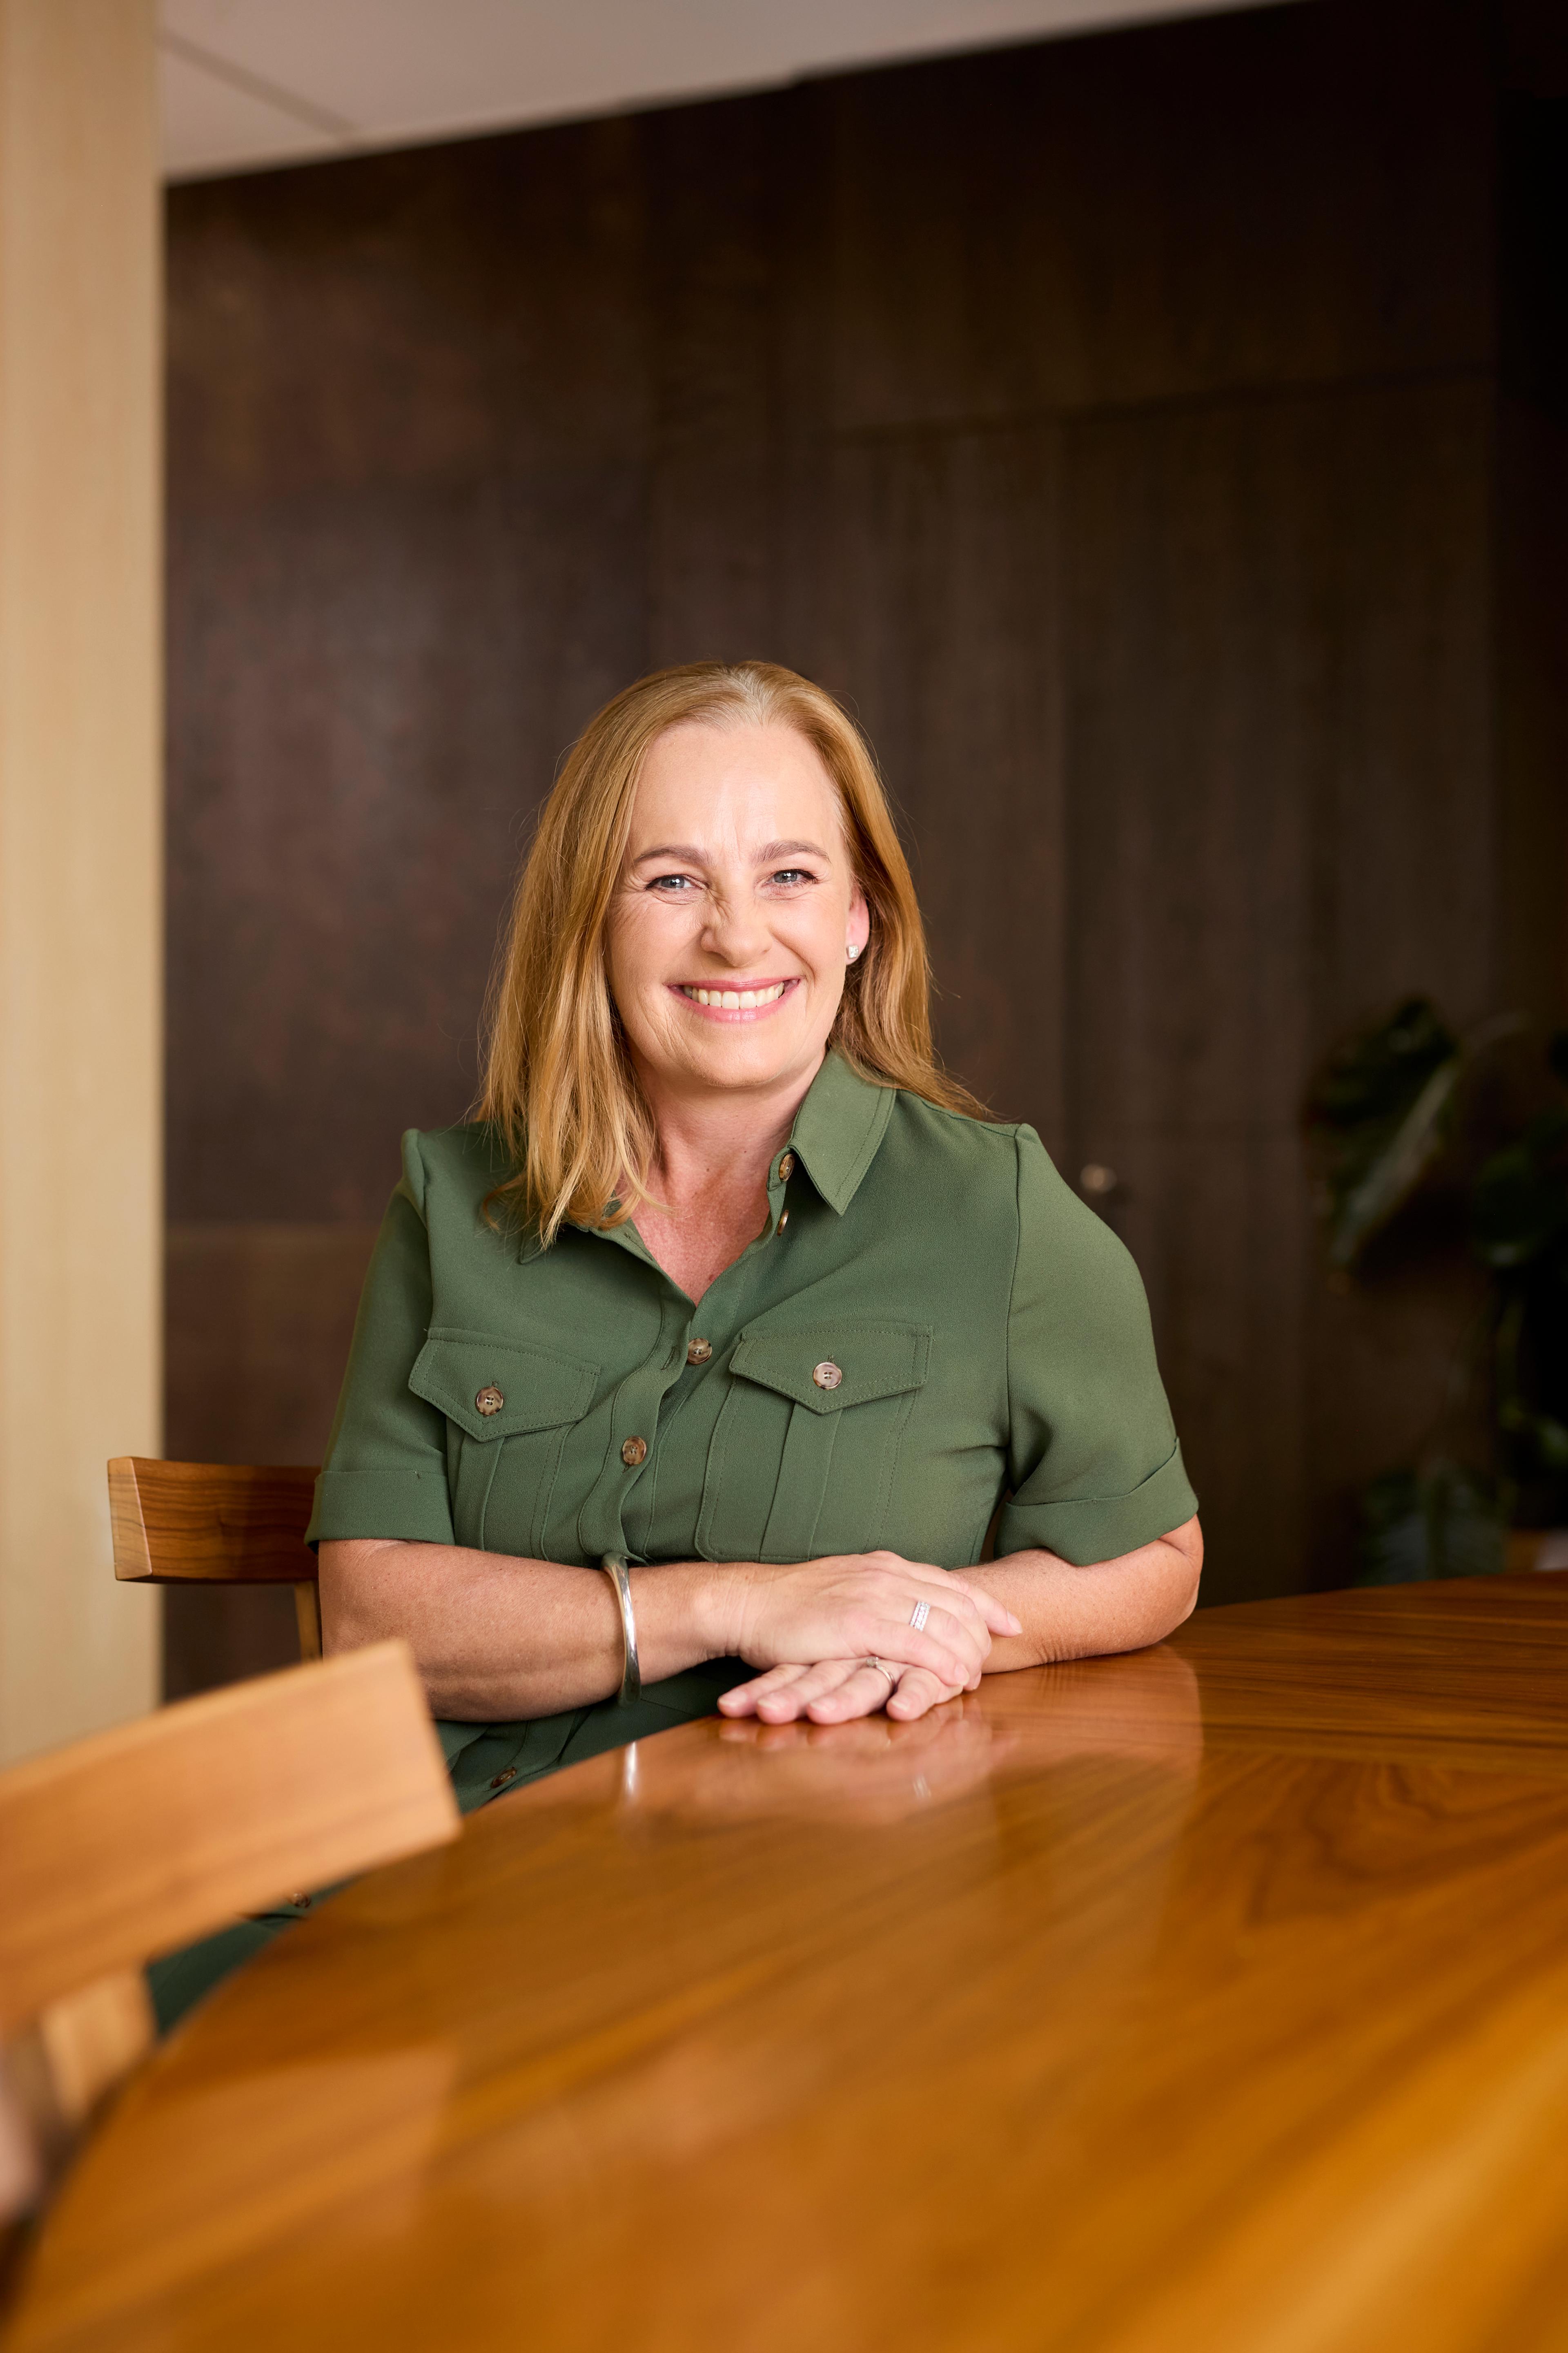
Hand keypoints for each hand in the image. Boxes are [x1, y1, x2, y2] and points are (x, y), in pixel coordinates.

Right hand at [715, 1553, 1020, 1721]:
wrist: (748, 1603)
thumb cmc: (793, 1604)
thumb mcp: (847, 1586)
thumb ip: (881, 1594)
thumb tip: (910, 1609)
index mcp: (887, 1565)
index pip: (951, 1582)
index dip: (985, 1605)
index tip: (1010, 1625)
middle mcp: (887, 1575)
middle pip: (956, 1603)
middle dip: (980, 1636)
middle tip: (989, 1663)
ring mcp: (873, 1597)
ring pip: (941, 1623)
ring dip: (966, 1653)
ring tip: (974, 1678)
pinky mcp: (857, 1624)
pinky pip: (913, 1644)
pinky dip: (940, 1662)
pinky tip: (954, 1678)